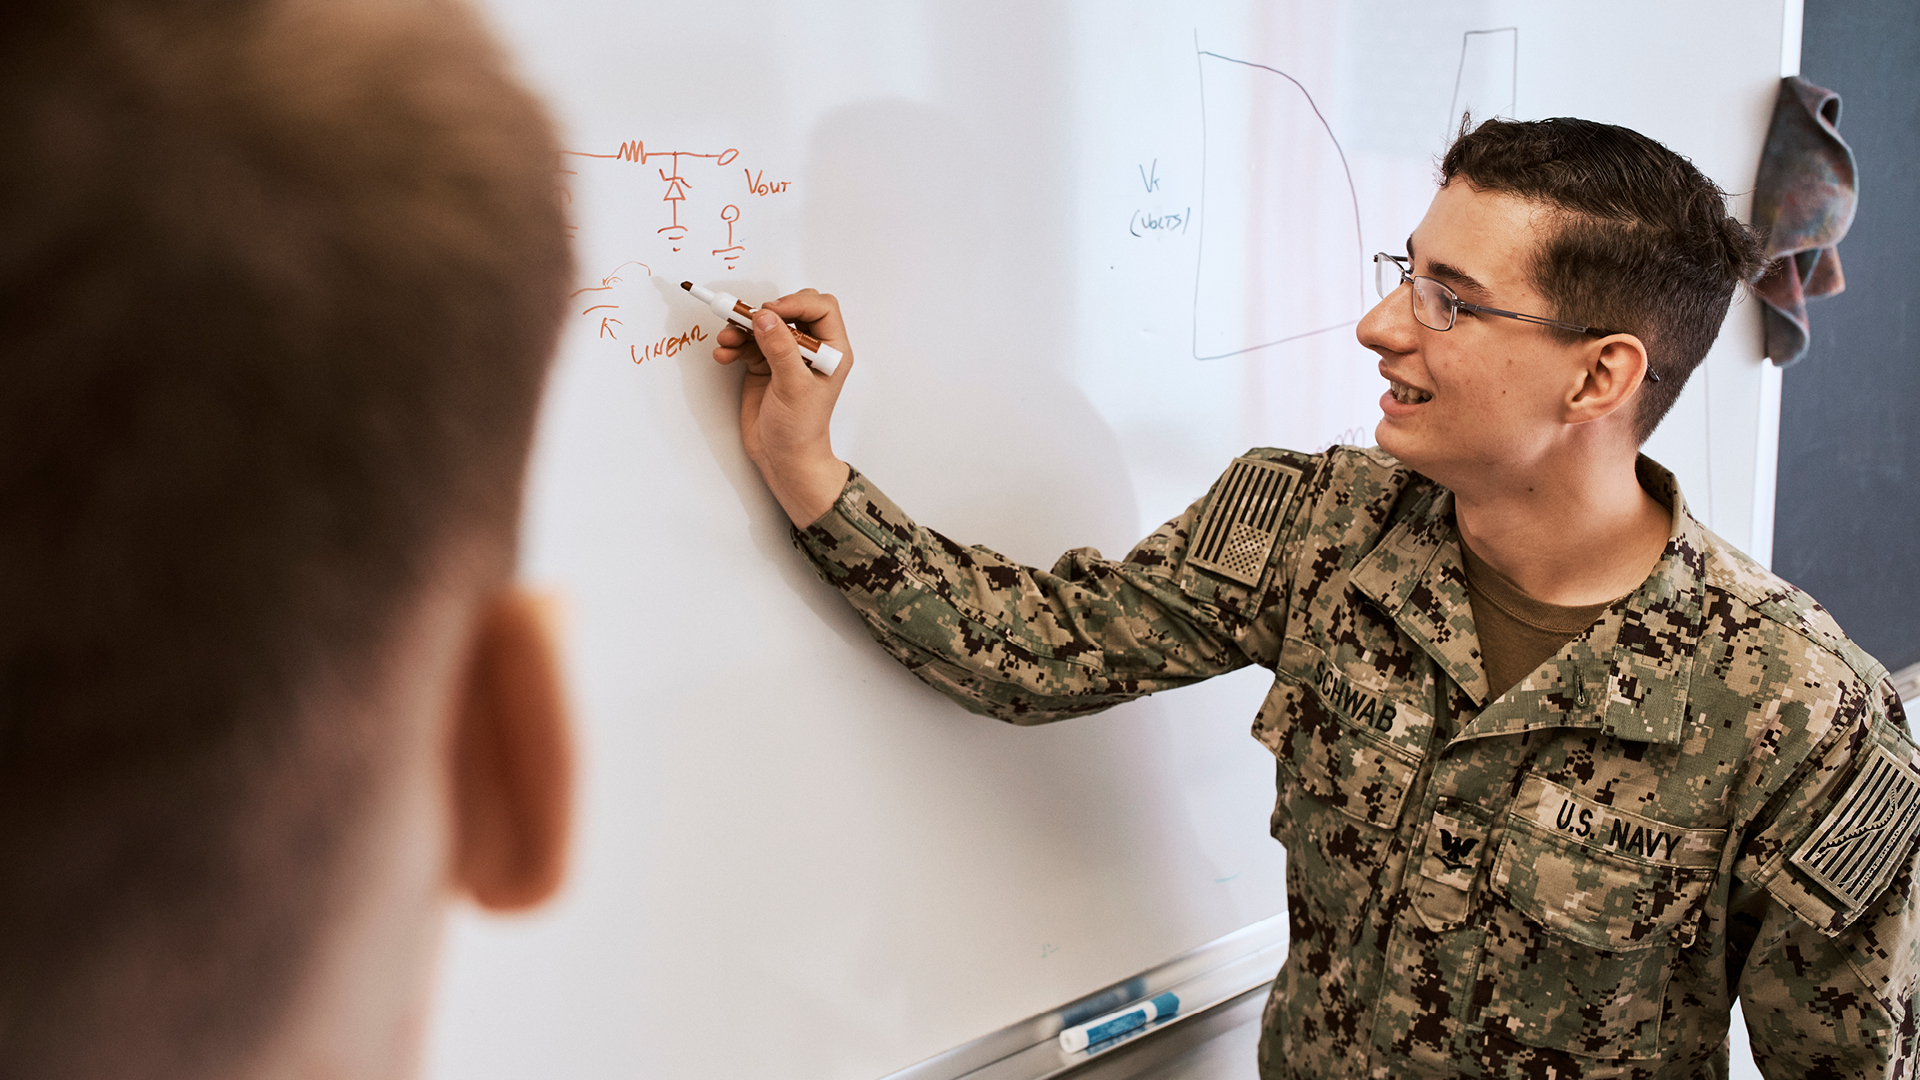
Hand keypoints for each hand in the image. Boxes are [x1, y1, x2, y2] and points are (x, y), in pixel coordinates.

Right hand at [710, 288, 852, 525]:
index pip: (821, 308)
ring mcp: (785, 356)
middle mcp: (810, 349)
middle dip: (766, 313)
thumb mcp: (794, 387)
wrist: (783, 458)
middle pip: (791, 310)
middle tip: (749, 320)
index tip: (772, 312)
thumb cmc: (801, 429)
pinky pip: (747, 344)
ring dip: (743, 328)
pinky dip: (734, 345)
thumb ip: (780, 349)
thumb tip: (765, 318)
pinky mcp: (764, 365)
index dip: (797, 303)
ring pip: (764, 325)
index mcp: (831, 351)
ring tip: (727, 339)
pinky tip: (724, 354)